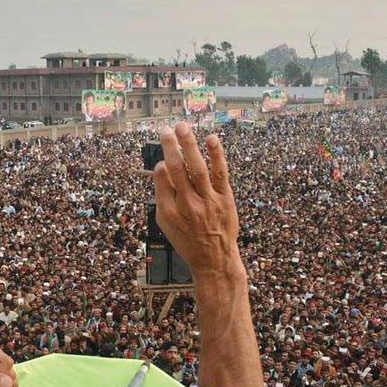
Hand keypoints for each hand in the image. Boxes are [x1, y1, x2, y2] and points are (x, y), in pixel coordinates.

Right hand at [153, 123, 243, 280]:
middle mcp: (188, 205)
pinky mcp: (225, 198)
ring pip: (197, 167)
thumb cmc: (188, 239)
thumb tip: (162, 168)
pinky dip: (216, 155)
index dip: (160, 167)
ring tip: (182, 127)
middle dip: (170, 147)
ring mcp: (208, 201)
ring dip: (189, 145)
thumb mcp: (166, 224)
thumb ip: (162, 196)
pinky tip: (210, 139)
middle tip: (165, 130)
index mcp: (169, 212)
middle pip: (177, 169)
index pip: (162, 181)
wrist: (214, 258)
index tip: (161, 160)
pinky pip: (220, 173)